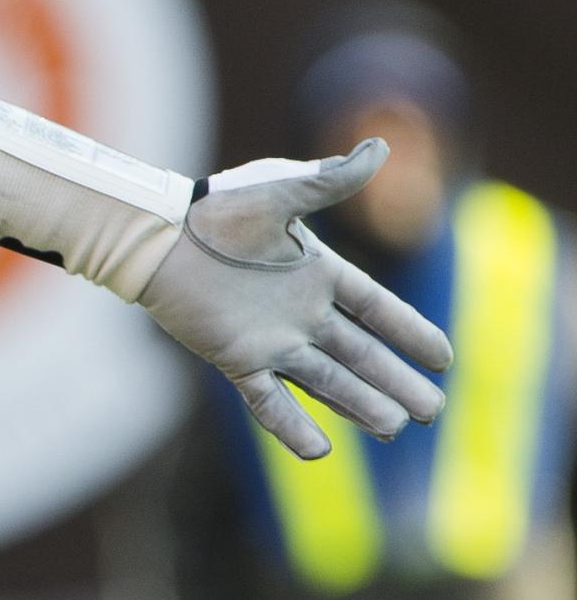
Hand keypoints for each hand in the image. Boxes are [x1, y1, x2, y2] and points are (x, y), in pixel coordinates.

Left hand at [140, 139, 452, 458]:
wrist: (156, 234)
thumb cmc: (214, 208)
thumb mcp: (279, 193)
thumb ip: (330, 182)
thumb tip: (380, 148)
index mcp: (316, 273)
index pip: (376, 308)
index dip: (409, 331)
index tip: (444, 357)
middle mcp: (300, 312)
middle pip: (359, 354)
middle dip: (395, 382)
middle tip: (432, 412)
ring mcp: (270, 339)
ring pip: (326, 381)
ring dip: (359, 405)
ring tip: (395, 428)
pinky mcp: (235, 357)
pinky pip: (268, 400)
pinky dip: (291, 426)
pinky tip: (320, 451)